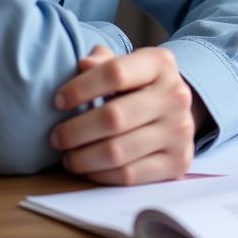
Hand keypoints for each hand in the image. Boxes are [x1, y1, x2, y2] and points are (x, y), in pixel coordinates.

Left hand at [50, 45, 204, 184]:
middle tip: (56, 137)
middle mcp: (176, 95)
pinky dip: (100, 175)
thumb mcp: (126, 66)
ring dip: (82, 158)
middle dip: (75, 131)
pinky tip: (89, 168)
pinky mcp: (178, 162)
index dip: (80, 88)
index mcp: (161, 64)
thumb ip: (103, 62)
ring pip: (116, 151)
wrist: (176, 112)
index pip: (115, 73)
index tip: (58, 101)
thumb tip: (84, 64)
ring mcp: (180, 130)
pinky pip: (128, 175)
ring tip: (69, 156)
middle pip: (113, 117)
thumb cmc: (138, 87)